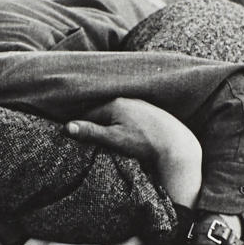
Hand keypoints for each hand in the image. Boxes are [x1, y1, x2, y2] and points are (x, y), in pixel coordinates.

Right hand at [66, 98, 201, 206]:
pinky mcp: (152, 112)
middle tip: (91, 140)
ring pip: (118, 114)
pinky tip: (129, 135)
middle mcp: (127, 100)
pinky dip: (126, 124)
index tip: (75, 137)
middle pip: (104, 112)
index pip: (88, 113)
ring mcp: (141, 105)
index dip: (81, 126)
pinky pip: (132, 116)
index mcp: (114, 104)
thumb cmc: (143, 142)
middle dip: (96, 124)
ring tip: (109, 138)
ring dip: (111, 124)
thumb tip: (67, 127)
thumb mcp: (113, 139)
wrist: (176, 144)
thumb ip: (90, 132)